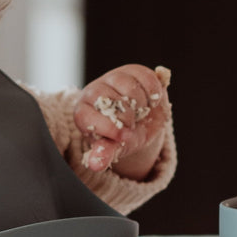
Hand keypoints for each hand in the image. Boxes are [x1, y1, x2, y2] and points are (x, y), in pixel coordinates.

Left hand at [75, 64, 170, 179]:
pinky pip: (146, 78)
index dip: (108, 127)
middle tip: (132, 125)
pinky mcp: (133, 71)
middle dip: (127, 118)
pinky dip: (154, 93)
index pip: (87, 115)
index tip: (124, 136)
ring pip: (129, 87)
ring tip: (141, 114)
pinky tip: (150, 103)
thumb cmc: (121, 137)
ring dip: (141, 105)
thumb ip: (105, 153)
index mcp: (82, 112)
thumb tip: (96, 165)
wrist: (141, 122)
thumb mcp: (115, 147)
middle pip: (110, 100)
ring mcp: (113, 78)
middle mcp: (94, 91)